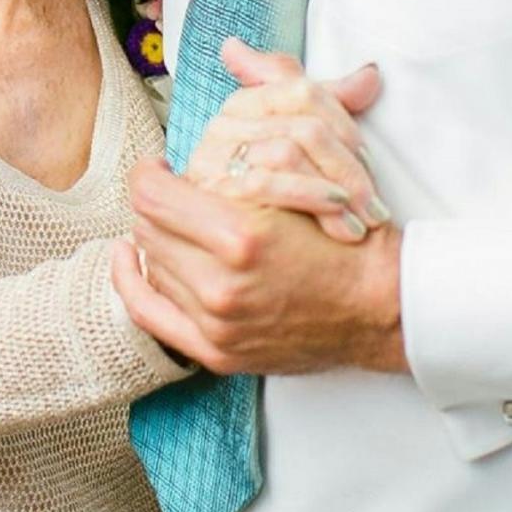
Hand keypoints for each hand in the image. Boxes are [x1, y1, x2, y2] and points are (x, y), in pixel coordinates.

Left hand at [114, 158, 404, 377]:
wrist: (381, 307)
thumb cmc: (347, 241)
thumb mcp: (297, 187)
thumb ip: (237, 171)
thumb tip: (181, 159)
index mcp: (241, 236)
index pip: (153, 195)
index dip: (150, 173)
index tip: (161, 166)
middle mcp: (221, 284)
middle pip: (147, 227)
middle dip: (156, 202)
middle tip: (173, 191)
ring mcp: (216, 324)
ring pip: (150, 262)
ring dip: (156, 238)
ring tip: (175, 223)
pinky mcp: (217, 352)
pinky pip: (149, 313)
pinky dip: (132, 281)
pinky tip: (129, 258)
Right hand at [189, 38, 385, 242]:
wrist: (238, 252)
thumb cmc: (279, 202)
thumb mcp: (306, 147)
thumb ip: (333, 104)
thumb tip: (371, 76)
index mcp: (245, 103)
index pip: (305, 93)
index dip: (346, 127)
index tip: (369, 163)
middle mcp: (223, 124)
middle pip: (303, 127)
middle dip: (348, 168)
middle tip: (375, 207)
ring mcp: (212, 157)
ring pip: (288, 152)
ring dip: (333, 187)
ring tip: (360, 221)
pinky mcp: (210, 192)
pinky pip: (264, 183)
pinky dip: (307, 196)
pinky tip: (335, 215)